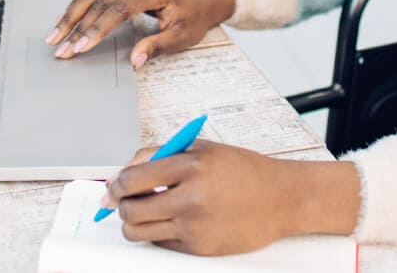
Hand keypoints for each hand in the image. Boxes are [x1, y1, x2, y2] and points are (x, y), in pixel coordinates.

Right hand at [45, 0, 236, 67]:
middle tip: (61, 48)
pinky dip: (79, 6)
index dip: (98, 28)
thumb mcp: (182, 37)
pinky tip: (65, 20)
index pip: (120, 9)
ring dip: (72, 15)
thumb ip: (156, 46)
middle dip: (78, 26)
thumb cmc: (194, 18)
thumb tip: (134, 60)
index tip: (80, 47)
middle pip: (101, 0)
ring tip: (54, 35)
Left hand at [103, 140, 359, 254]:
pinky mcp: (199, 248)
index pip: (132, 178)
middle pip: (130, 208)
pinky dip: (157, 232)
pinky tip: (172, 220)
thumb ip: (160, 156)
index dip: (116, 183)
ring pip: (138, 231)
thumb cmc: (243, 170)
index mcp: (192, 165)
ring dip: (133, 222)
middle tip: (126, 199)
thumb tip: (121, 176)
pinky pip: (160, 243)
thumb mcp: (203, 149)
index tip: (115, 185)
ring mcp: (195, 226)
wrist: (282, 199)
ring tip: (145, 212)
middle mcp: (192, 197)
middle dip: (121, 204)